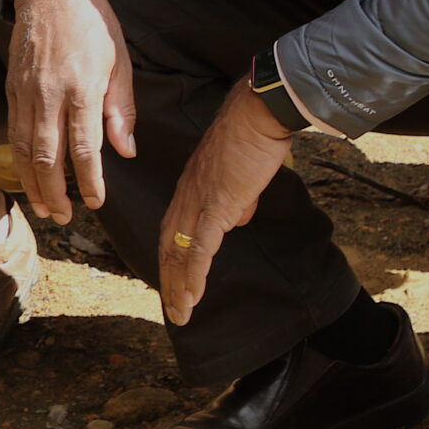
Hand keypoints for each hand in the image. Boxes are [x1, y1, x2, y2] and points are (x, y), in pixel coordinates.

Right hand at [5, 0, 136, 221]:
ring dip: (32, 183)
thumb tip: (126, 150)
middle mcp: (50, 94)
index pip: (85, 148)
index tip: (96, 202)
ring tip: (42, 207)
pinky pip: (13, 133)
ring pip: (24, 149)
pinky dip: (18, 160)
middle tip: (63, 217)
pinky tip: (26, 176)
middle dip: (54, 192)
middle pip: (48, 156)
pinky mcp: (12, 89)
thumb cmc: (91, 22)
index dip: (90, 181)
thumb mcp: (120, 61)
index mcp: (83, 87)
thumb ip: (122, 108)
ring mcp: (26, 93)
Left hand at [155, 80, 294, 326]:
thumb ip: (236, 199)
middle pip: (170, 247)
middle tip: (173, 309)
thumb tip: (237, 219)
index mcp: (192, 189)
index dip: (173, 260)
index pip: (174, 231)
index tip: (174, 284)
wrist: (258, 114)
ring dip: (180, 288)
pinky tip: (192, 296)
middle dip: (171, 281)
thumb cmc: (253, 138)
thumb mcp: (241, 175)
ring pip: (181, 253)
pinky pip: (200, 248)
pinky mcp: (216, 205)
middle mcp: (187, 198)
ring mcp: (199, 202)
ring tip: (180, 314)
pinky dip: (194, 274)